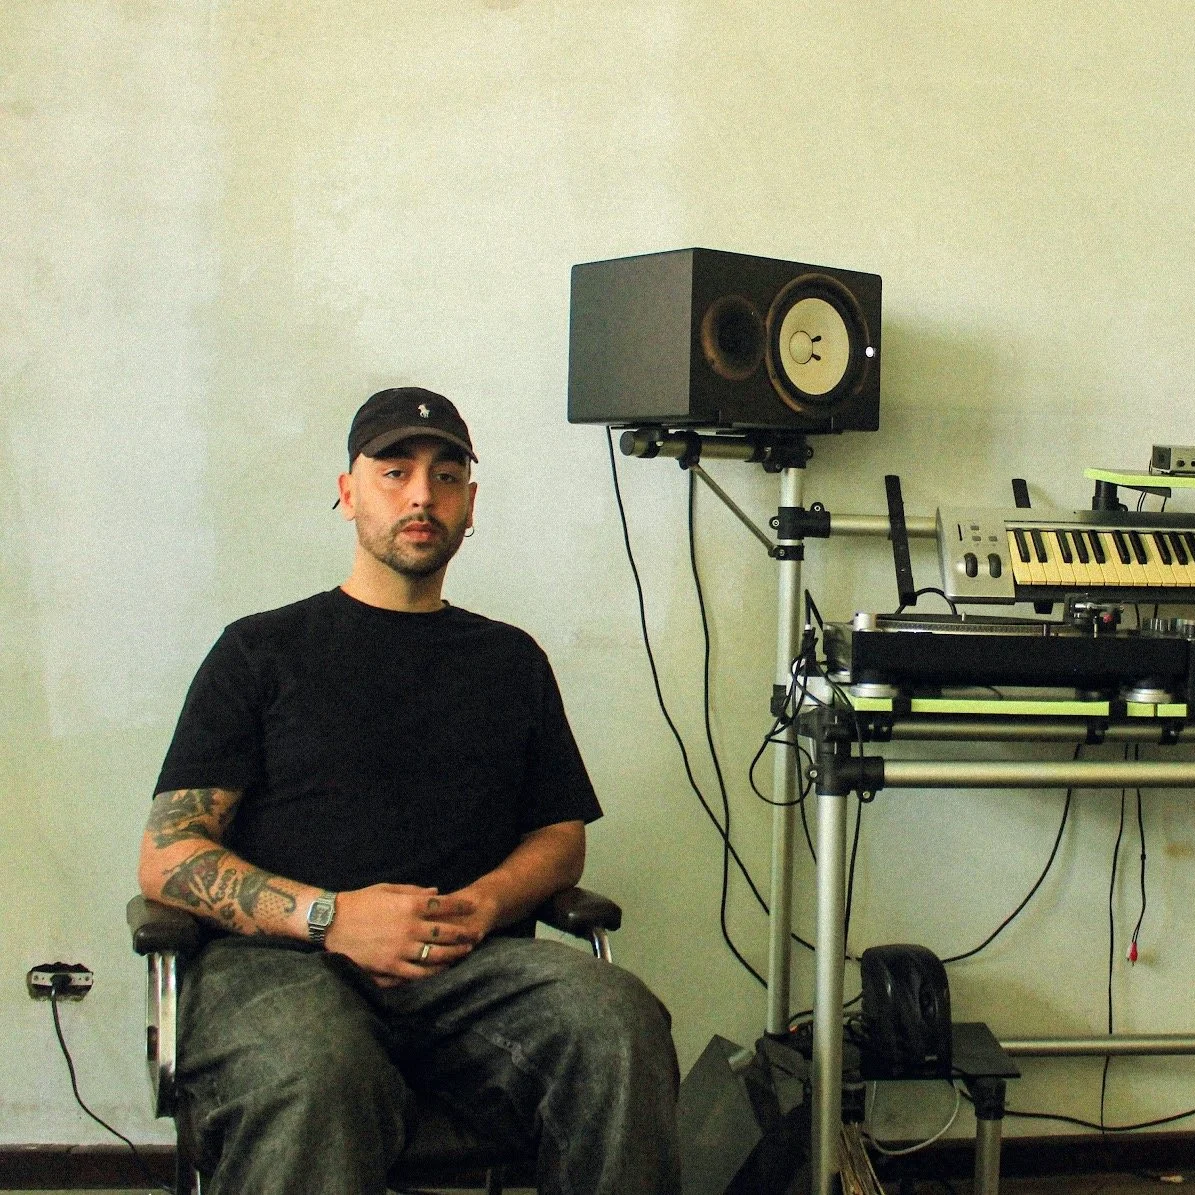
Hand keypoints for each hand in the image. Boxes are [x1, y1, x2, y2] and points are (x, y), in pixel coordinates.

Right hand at [323, 883, 479, 984]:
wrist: (332, 923)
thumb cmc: (360, 901)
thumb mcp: (387, 889)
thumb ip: (414, 891)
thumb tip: (436, 892)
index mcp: (409, 905)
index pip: (444, 906)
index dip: (461, 907)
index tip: (472, 907)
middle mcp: (409, 928)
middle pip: (446, 932)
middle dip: (464, 933)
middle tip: (476, 934)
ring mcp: (401, 949)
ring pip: (437, 955)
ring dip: (454, 954)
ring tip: (465, 952)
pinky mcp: (391, 966)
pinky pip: (418, 972)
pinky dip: (433, 971)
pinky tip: (441, 969)